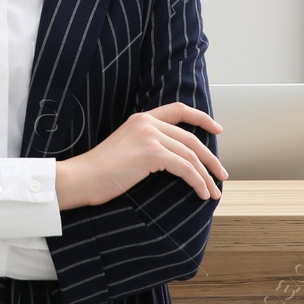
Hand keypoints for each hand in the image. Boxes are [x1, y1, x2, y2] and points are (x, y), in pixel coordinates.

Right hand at [57, 101, 226, 208]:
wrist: (81, 177)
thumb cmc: (100, 172)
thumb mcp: (125, 149)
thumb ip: (146, 145)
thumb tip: (172, 159)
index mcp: (140, 119)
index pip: (178, 110)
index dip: (201, 118)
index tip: (218, 129)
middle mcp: (147, 123)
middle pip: (191, 139)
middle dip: (211, 159)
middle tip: (221, 175)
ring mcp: (149, 136)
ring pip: (191, 156)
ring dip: (206, 177)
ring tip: (213, 193)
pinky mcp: (151, 153)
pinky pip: (185, 168)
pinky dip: (198, 182)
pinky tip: (201, 194)